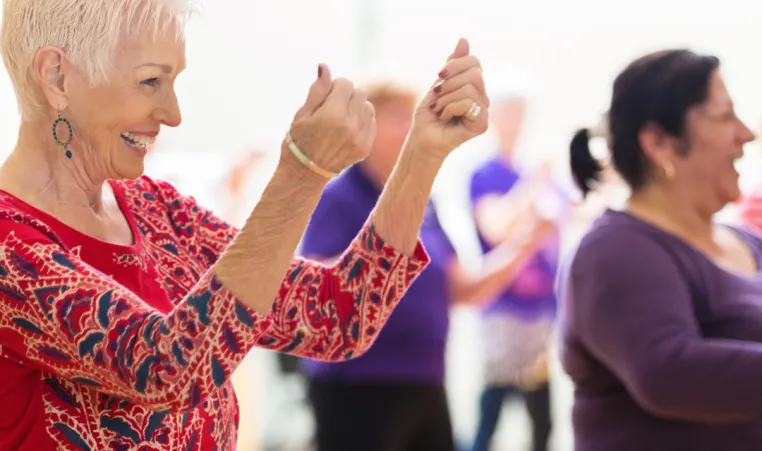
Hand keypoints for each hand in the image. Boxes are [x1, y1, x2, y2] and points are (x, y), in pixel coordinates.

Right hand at [282, 65, 375, 175]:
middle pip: (359, 93)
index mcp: (333, 114)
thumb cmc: (299, 141)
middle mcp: (351, 125)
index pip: (346, 84)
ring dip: (355, 108)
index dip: (334, 87)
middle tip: (331, 109)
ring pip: (367, 107)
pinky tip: (346, 129)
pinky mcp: (365, 147)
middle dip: (346, 96)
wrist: (305, 174)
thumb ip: (317, 89)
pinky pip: (371, 122)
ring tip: (339, 119)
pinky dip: (361, 121)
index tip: (325, 98)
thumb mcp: (303, 113)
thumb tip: (324, 66)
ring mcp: (360, 138)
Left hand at [408, 38, 489, 155]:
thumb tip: (464, 39)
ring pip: (469, 89)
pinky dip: (449, 108)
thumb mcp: (439, 83)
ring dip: (445, 99)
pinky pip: (468, 103)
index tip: (438, 76)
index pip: (474, 62)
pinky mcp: (482, 124)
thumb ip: (453, 64)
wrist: (421, 139)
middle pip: (474, 73)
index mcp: (474, 87)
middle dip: (449, 83)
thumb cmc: (428, 115)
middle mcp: (483, 98)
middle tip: (437, 97)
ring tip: (439, 110)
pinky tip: (444, 118)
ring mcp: (484, 112)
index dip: (454, 65)